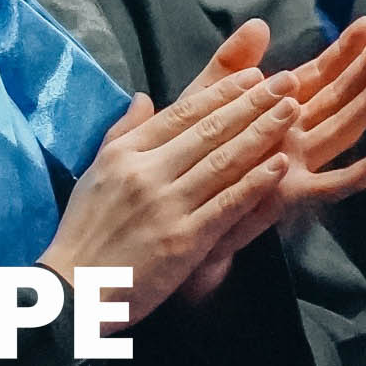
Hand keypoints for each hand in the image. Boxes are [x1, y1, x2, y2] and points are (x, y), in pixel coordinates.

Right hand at [36, 69, 299, 328]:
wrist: (74, 290)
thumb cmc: (84, 232)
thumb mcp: (94, 172)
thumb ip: (122, 132)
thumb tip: (144, 97)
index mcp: (125, 153)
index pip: (182, 113)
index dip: (222, 92)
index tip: (254, 76)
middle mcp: (147, 172)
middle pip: (209, 130)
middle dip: (253, 103)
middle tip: (287, 82)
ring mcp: (167, 205)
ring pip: (223, 161)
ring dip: (262, 133)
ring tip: (291, 111)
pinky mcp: (184, 240)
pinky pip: (226, 204)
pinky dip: (255, 183)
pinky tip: (280, 165)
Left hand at [174, 19, 365, 294]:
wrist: (175, 219)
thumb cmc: (188, 160)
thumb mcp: (204, 100)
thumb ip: (231, 64)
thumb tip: (260, 23)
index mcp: (274, 111)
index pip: (318, 74)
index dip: (344, 49)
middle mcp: (292, 135)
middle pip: (337, 96)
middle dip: (365, 67)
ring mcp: (294, 164)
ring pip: (340, 130)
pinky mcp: (285, 194)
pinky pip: (324, 187)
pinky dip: (352, 178)